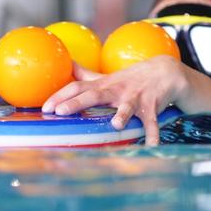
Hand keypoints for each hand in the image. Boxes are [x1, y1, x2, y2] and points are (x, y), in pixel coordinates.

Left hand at [42, 56, 187, 145]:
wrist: (165, 71)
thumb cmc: (130, 78)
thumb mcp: (107, 76)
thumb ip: (86, 75)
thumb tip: (68, 64)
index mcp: (103, 85)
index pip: (77, 87)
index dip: (60, 96)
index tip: (45, 107)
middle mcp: (117, 90)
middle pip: (95, 95)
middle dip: (77, 103)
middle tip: (61, 111)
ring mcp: (135, 98)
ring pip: (128, 106)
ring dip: (123, 114)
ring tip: (116, 125)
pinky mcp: (152, 106)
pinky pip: (152, 122)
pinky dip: (153, 134)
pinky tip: (152, 146)